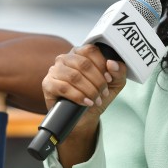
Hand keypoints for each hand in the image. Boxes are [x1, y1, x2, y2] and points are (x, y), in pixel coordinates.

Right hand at [42, 44, 126, 167]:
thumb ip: (119, 71)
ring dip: (89, 90)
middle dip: (97, 81)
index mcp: (81, 53)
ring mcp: (54, 70)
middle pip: (84, 64)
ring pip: (74, 76)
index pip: (91, 51)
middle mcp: (66, 58)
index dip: (102, 65)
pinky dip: (78, 96)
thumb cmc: (98, 95)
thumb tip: (112, 63)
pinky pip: (63, 87)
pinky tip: (86, 102)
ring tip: (96, 99)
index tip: (109, 79)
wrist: (84, 116)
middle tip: (103, 93)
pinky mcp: (48, 84)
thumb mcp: (115, 83)